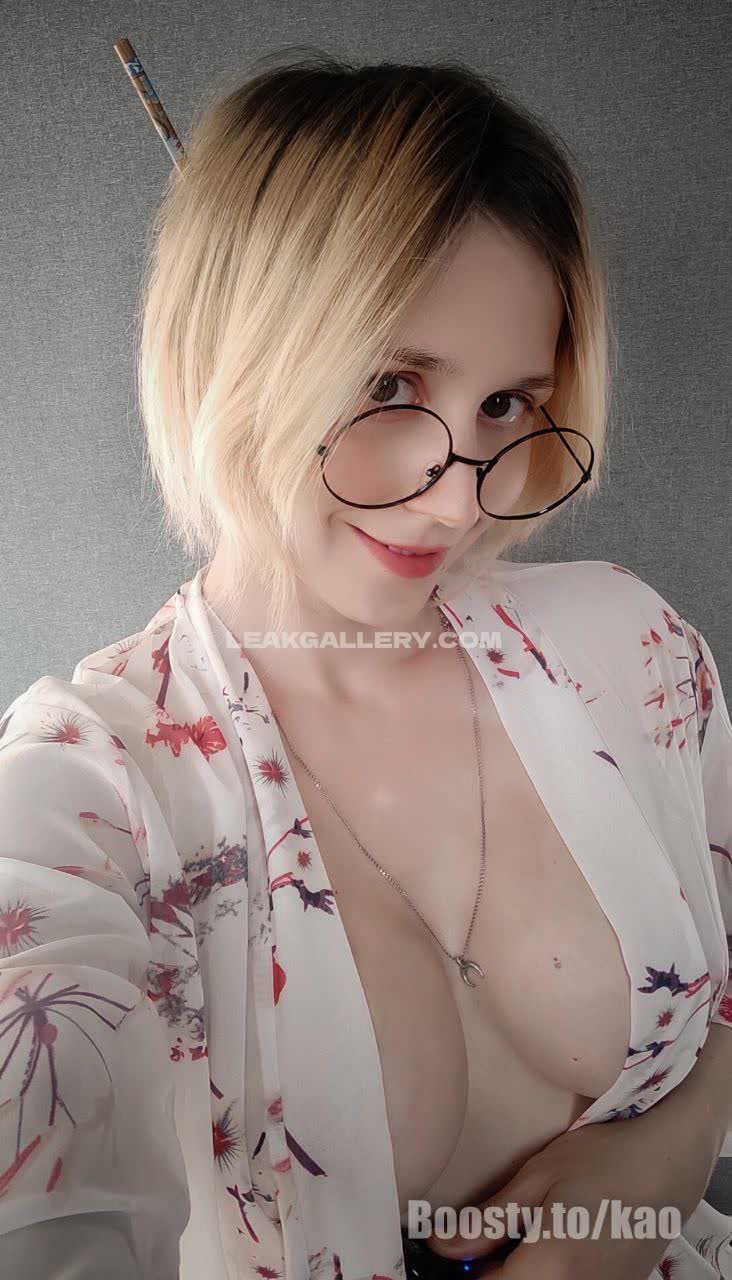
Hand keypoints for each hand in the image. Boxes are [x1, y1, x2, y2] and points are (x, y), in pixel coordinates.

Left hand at [421, 1093, 719, 1279]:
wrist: (669, 1163)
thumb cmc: (605, 1159)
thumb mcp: (538, 1178)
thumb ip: (487, 1220)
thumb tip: (441, 1245)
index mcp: (549, 1270)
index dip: (460, 1272)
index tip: (446, 1253)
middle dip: (487, 1272)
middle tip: (475, 1240)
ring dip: (512, 1273)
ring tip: (512, 1236)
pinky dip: (541, 1272)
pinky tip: (540, 1243)